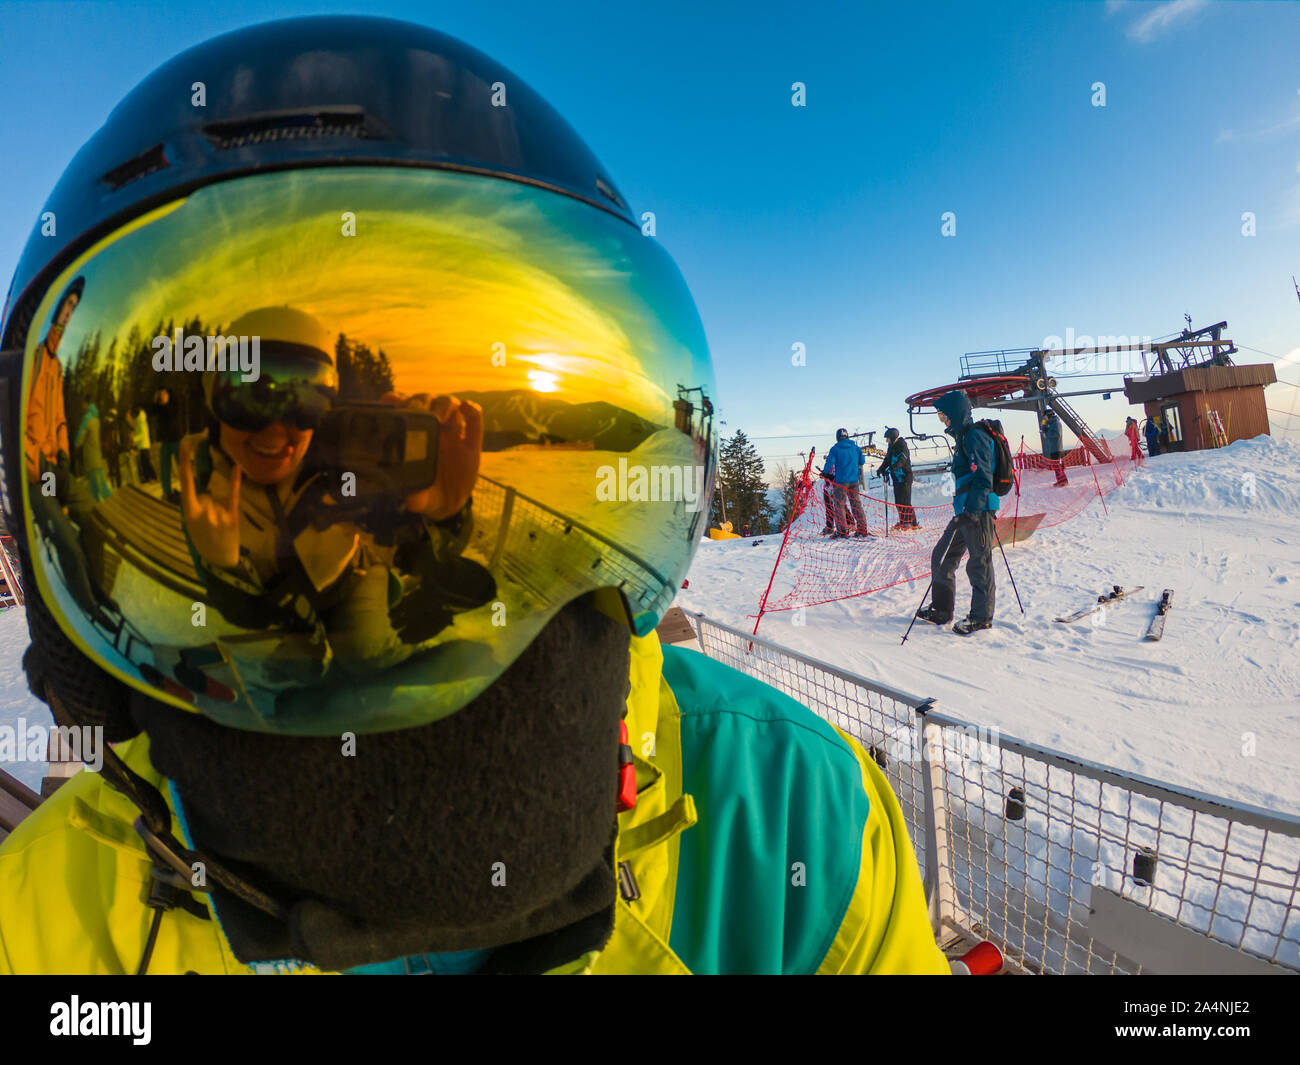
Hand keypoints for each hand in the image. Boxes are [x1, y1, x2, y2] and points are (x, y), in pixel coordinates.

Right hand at [179, 430, 241, 568]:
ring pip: (217, 498)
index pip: (185, 482)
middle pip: (205, 494)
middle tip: (208, 526)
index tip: (184, 444)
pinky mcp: (233, 515)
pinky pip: (233, 494)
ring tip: (218, 529)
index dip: (184, 462)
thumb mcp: (190, 526)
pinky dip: (235, 480)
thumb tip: (203, 493)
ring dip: (217, 510)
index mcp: (188, 512)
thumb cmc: (203, 542)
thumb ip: (194, 507)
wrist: (219, 561)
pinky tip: (237, 466)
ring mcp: (218, 513)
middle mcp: (203, 510)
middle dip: (206, 506)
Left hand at [382, 392, 482, 520]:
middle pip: (425, 400)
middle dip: (421, 402)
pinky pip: (475, 420)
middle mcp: (431, 429)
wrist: (448, 505)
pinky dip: (472, 411)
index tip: (393, 406)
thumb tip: (412, 500)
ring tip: (439, 417)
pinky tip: (467, 408)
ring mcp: (452, 434)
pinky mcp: (471, 444)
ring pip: (448, 404)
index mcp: (411, 436)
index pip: (401, 406)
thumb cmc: (426, 495)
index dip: (396, 400)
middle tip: (417, 413)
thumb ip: (416, 498)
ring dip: (443, 405)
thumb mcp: (420, 498)